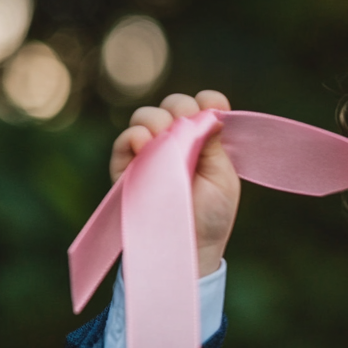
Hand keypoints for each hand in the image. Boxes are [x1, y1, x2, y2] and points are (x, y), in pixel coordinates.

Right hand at [110, 91, 237, 276]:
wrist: (190, 246)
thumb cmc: (212, 214)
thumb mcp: (223, 177)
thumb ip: (214, 145)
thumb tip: (211, 111)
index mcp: (204, 141)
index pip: (202, 106)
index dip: (208, 102)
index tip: (215, 107)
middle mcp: (176, 141)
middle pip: (173, 104)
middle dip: (182, 107)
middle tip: (188, 124)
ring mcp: (150, 151)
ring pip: (147, 116)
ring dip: (158, 119)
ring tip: (167, 140)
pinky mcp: (127, 166)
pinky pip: (125, 140)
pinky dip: (134, 135)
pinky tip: (146, 143)